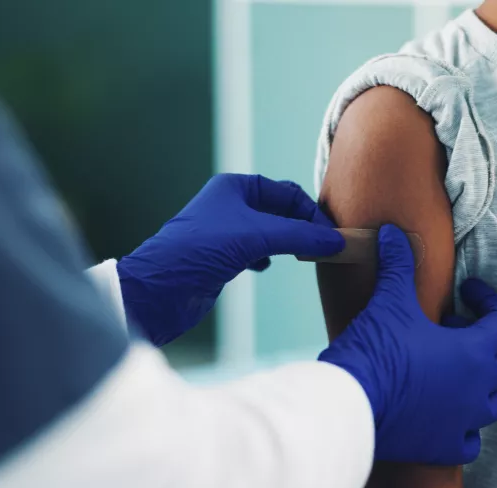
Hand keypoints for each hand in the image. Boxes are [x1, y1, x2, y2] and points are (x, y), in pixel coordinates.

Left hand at [117, 174, 344, 345]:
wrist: (160, 289)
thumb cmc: (200, 251)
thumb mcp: (255, 236)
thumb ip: (298, 236)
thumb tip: (336, 241)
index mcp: (235, 187)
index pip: (287, 192)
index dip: (311, 212)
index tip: (331, 235)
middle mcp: (230, 205)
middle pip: (280, 211)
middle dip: (302, 227)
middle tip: (324, 247)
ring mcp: (225, 232)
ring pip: (269, 233)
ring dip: (287, 243)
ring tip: (303, 256)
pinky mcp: (220, 257)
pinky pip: (255, 251)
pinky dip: (267, 257)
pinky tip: (267, 266)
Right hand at [319, 225, 496, 464]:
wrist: (351, 405)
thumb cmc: (376, 351)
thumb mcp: (390, 301)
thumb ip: (399, 264)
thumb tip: (392, 232)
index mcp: (474, 352)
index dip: (488, 301)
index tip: (467, 292)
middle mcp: (478, 389)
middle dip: (486, 341)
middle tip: (453, 329)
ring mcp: (465, 422)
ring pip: (494, 403)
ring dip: (480, 384)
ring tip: (452, 371)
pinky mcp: (445, 447)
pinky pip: (470, 441)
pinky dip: (464, 428)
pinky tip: (445, 416)